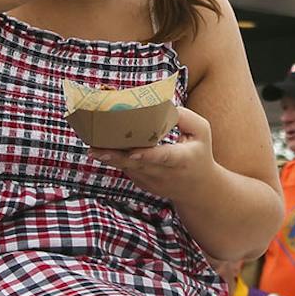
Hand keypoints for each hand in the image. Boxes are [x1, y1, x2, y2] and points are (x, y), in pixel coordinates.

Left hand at [86, 105, 216, 196]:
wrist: (198, 190)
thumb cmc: (200, 153)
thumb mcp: (202, 132)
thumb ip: (185, 117)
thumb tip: (162, 106)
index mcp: (182, 160)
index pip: (164, 158)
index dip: (148, 155)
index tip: (133, 153)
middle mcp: (165, 173)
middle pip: (137, 164)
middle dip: (115, 157)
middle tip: (95, 149)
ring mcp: (151, 181)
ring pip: (127, 168)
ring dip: (110, 157)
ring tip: (92, 146)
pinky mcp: (141, 182)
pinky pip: (126, 167)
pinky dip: (114, 158)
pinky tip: (101, 148)